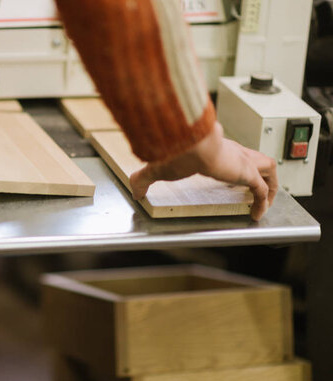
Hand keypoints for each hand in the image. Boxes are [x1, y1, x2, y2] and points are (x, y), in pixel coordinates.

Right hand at [129, 122, 277, 220]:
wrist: (187, 144)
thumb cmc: (175, 151)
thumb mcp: (157, 168)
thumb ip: (144, 179)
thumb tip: (134, 190)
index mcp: (213, 147)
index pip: (230, 152)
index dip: (233, 163)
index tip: (230, 176)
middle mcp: (232, 152)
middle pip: (255, 157)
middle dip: (259, 171)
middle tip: (255, 188)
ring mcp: (242, 162)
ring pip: (268, 168)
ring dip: (270, 184)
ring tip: (265, 201)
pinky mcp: (247, 172)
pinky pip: (262, 190)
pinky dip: (263, 202)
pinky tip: (258, 214)